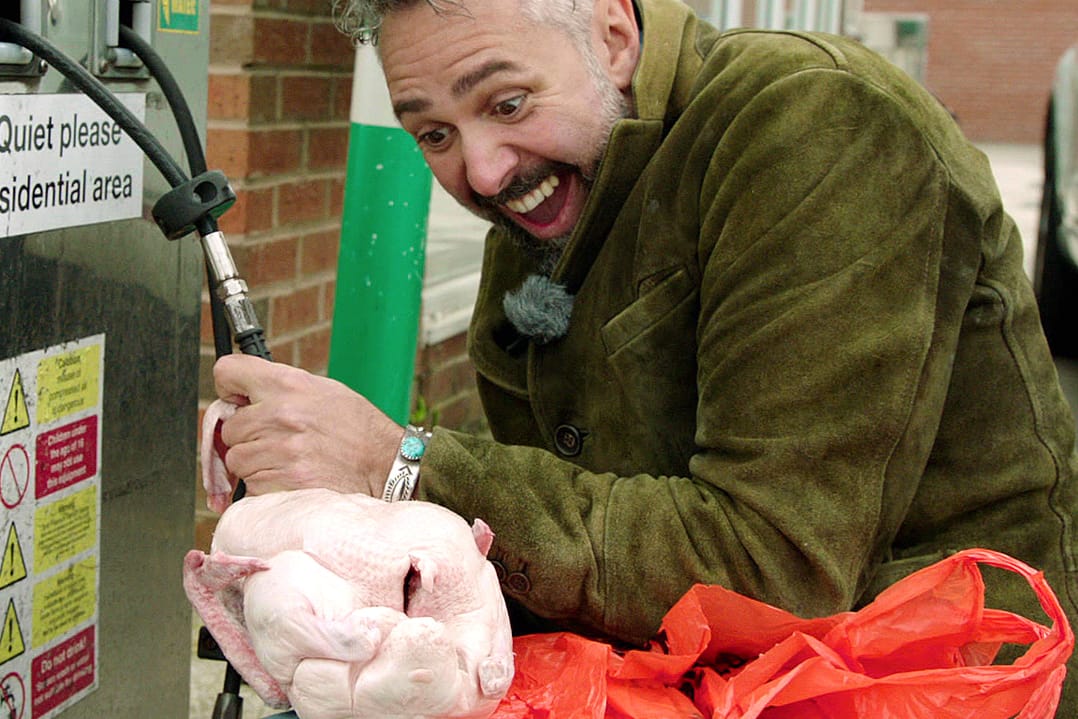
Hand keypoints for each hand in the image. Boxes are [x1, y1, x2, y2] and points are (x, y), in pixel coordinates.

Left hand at [212, 354, 403, 497]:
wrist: (386, 465)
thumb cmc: (358, 429)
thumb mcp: (324, 390)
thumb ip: (282, 390)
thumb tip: (243, 399)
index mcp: (289, 385)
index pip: (227, 372)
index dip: (229, 388)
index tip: (237, 400)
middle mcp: (281, 415)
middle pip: (229, 428)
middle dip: (247, 437)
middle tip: (276, 440)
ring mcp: (280, 452)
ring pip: (237, 461)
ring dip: (255, 465)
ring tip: (288, 461)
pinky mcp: (282, 484)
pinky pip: (251, 488)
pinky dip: (265, 488)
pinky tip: (291, 479)